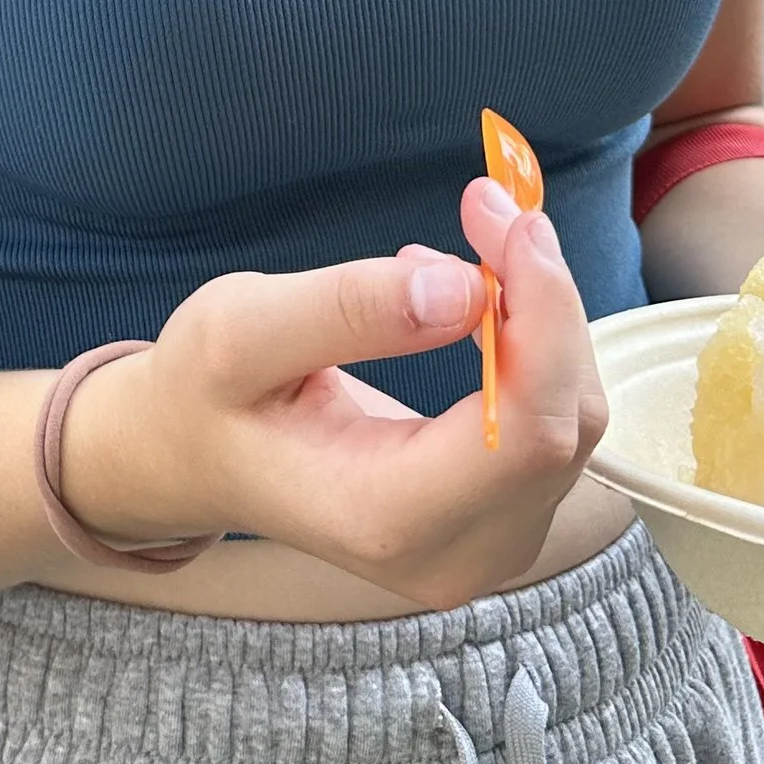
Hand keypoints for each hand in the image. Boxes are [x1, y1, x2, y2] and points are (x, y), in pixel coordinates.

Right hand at [59, 187, 608, 611]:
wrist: (191, 460)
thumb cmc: (204, 394)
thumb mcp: (239, 331)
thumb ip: (346, 310)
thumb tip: (464, 289)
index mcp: (386, 519)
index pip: (528, 430)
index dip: (544, 316)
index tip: (512, 219)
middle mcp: (455, 556)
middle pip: (564, 425)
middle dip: (547, 301)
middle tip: (492, 207)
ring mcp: (484, 549)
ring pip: (571, 421)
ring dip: (543, 317)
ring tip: (477, 242)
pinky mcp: (497, 522)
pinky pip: (553, 425)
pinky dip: (534, 347)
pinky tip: (479, 302)